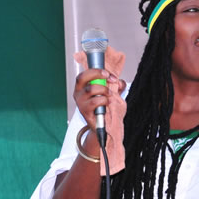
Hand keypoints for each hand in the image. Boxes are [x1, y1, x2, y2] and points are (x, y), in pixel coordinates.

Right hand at [73, 46, 126, 174]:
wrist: (104, 127)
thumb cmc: (105, 108)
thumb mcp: (112, 93)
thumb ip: (116, 86)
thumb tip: (120, 82)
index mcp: (82, 87)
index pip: (84, 74)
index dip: (96, 71)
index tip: (109, 73)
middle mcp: (78, 95)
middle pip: (84, 79)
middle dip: (99, 77)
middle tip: (111, 81)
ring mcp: (81, 104)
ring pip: (91, 89)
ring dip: (104, 91)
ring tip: (110, 96)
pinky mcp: (86, 113)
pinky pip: (95, 102)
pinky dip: (104, 101)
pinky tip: (108, 104)